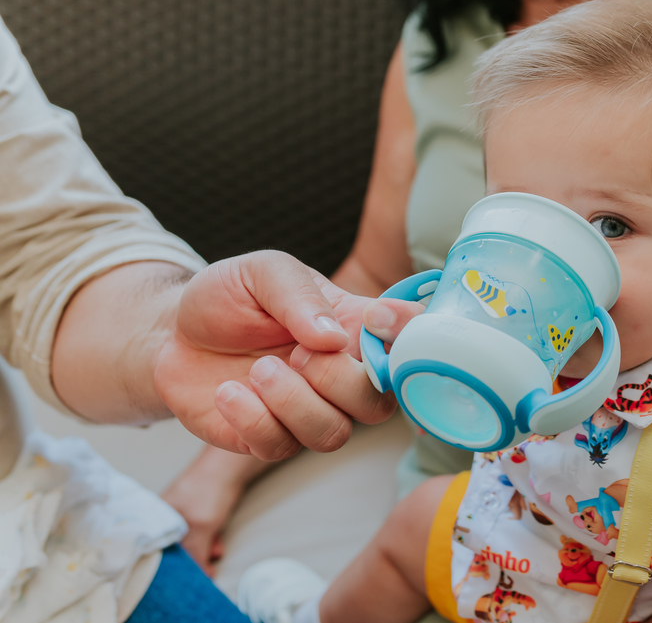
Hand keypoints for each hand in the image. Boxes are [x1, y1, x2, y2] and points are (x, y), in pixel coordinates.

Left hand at [153, 251, 420, 458]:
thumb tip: (333, 337)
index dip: (412, 335)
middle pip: (380, 403)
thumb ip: (297, 295)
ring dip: (294, 404)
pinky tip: (229, 393)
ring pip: (335, 434)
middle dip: (339, 382)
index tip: (377, 319)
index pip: (411, 338)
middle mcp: (342, 373)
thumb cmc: (228, 297)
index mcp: (355, 327)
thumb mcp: (261, 272)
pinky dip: (253, 421)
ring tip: (256, 371)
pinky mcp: (269, 437)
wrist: (171, 334)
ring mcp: (308, 410)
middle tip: (296, 354)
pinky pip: (281, 448)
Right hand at [161, 447, 265, 575]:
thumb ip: (195, 554)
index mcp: (156, 521)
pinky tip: (218, 545)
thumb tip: (198, 578)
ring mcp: (180, 515)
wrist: (231, 466)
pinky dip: (209, 542)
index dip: (166, 570)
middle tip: (202, 572)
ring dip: (203, 552)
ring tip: (214, 554)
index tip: (178, 582)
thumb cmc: (208, 489)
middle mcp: (164, 519)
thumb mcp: (200, 527)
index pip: (153, 554)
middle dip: (189, 563)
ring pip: (189, 544)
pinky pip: (199, 535)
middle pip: (173, 551)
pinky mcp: (197, 513)